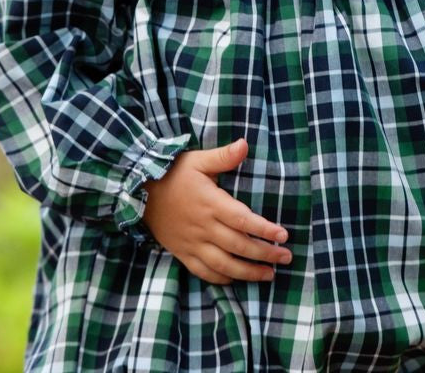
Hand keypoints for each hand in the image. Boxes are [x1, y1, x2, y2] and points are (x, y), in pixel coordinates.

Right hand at [142, 137, 291, 283]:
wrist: (139, 192)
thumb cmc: (173, 173)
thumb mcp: (198, 160)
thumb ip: (223, 156)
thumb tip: (245, 144)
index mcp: (211, 203)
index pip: (243, 220)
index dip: (264, 230)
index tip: (283, 236)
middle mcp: (204, 227)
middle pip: (238, 246)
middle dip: (265, 254)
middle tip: (286, 258)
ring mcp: (192, 243)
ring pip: (224, 264)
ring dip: (248, 272)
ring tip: (269, 275)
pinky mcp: (182, 253)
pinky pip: (204, 271)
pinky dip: (222, 278)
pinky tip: (237, 279)